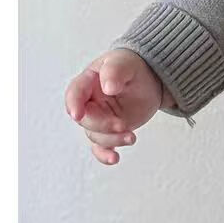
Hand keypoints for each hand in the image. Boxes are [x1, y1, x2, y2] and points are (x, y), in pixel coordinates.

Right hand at [64, 48, 166, 164]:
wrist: (149, 79)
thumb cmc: (131, 67)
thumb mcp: (125, 63)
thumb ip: (115, 71)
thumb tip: (108, 86)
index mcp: (88, 82)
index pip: (75, 93)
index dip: (74, 104)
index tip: (77, 114)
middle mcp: (89, 102)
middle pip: (86, 119)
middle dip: (102, 125)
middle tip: (122, 124)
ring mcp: (99, 118)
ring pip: (95, 135)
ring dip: (111, 140)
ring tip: (131, 137)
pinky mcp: (109, 131)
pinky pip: (102, 146)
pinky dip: (105, 154)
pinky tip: (114, 158)